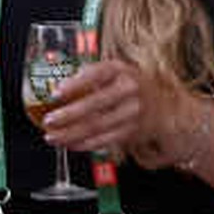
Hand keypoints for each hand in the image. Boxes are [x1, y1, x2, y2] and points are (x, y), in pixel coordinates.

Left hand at [24, 54, 171, 158]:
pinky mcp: (132, 131)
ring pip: (96, 126)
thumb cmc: (130, 87)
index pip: (96, 74)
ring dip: (70, 134)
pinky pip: (103, 140)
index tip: (55, 93)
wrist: (164, 106)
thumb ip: (89, 77)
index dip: (74, 84)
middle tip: (49, 121)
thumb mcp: (115, 72)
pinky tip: (69, 144)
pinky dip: (83, 144)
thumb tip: (55, 92)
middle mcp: (129, 89)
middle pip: (94, 104)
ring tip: (52, 137)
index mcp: (120, 69)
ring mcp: (132, 112)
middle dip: (68, 115)